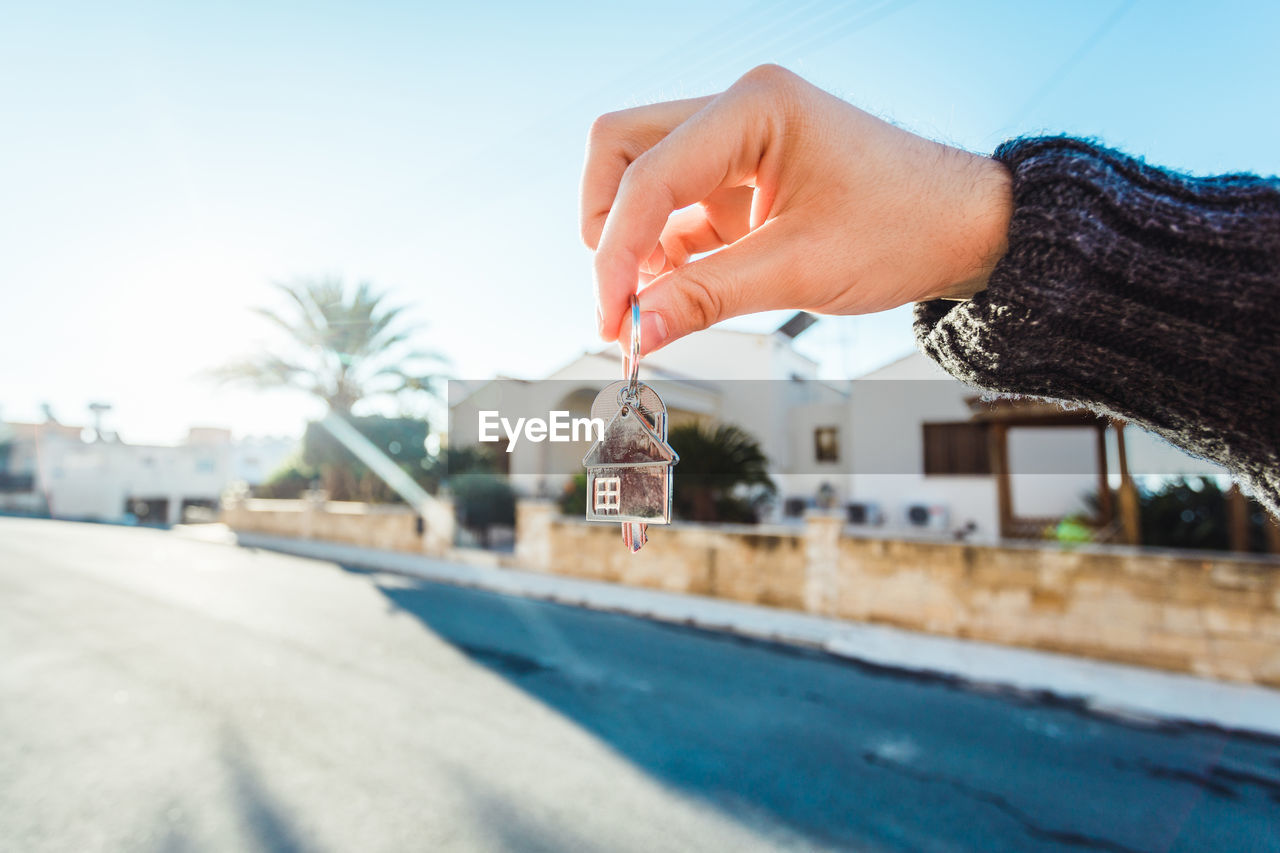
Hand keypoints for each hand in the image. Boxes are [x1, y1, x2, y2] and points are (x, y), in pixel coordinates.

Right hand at [580, 64, 1012, 353]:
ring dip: (635, 240)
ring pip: (642, 175)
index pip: (650, 174)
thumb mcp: (800, 270)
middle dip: (608, 224)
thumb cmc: (905, 227)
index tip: (612, 317)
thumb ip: (707, 297)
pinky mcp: (741, 176)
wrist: (963, 228)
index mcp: (756, 108)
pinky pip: (677, 207)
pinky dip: (666, 250)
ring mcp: (737, 141)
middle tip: (619, 297)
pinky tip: (679, 291)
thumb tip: (638, 331)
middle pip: (624, 148)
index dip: (616, 251)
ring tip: (655, 304)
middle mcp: (738, 110)